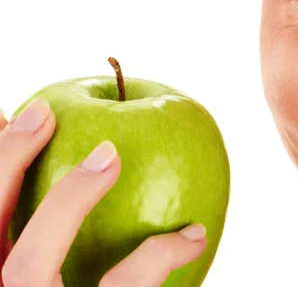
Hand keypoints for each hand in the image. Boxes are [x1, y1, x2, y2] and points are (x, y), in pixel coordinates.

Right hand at [0, 98, 206, 286]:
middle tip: (41, 110)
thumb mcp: (70, 271)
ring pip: (30, 266)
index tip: (11, 110)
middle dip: (6, 163)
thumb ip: (64, 231)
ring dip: (68, 200)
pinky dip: (159, 256)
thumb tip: (90, 154)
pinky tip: (195, 233)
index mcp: (3, 278)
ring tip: (110, 155)